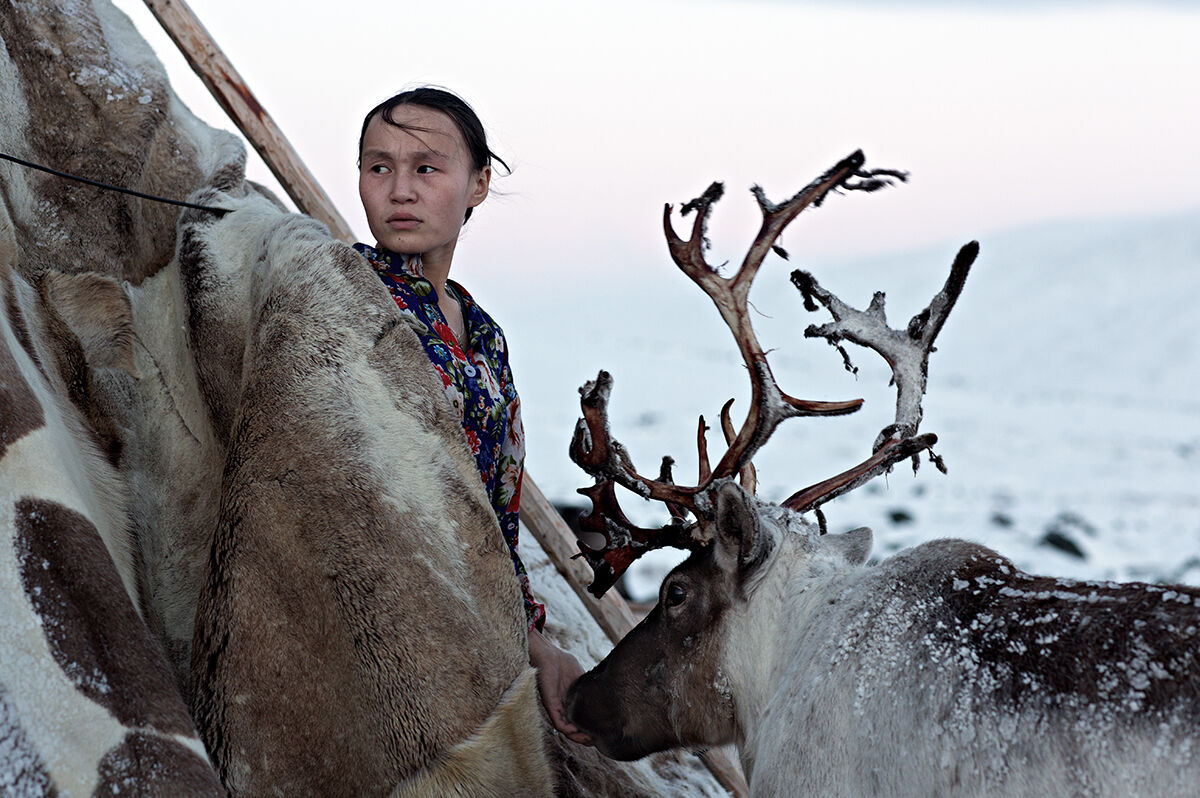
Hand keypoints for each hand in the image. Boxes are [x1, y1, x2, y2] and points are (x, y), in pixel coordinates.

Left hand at [528, 629, 593, 745]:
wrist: (548, 654)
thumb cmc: (562, 663)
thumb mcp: (581, 677)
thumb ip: (588, 688)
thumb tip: (604, 694)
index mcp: (570, 703)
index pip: (580, 722)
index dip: (590, 729)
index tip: (601, 733)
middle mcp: (562, 708)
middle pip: (573, 730)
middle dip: (585, 738)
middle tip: (596, 741)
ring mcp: (556, 708)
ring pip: (566, 730)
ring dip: (577, 737)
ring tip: (589, 740)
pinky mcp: (550, 704)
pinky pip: (558, 722)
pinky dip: (568, 729)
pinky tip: (576, 730)